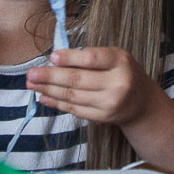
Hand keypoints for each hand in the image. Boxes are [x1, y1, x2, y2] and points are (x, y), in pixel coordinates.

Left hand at [26, 46, 162, 125]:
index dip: (70, 58)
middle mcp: (117, 83)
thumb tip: (55, 59)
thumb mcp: (115, 57)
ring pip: (72, 96)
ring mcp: (109, 103)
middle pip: (77, 80)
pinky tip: (44, 97)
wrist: (142, 102)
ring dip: (48, 90)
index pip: (91, 59)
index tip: (51, 56)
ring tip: (32, 84)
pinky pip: (74, 109)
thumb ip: (90, 57)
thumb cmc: (123, 72)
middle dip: (50, 77)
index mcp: (120, 61)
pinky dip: (56, 103)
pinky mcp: (102, 117)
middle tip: (31, 73)